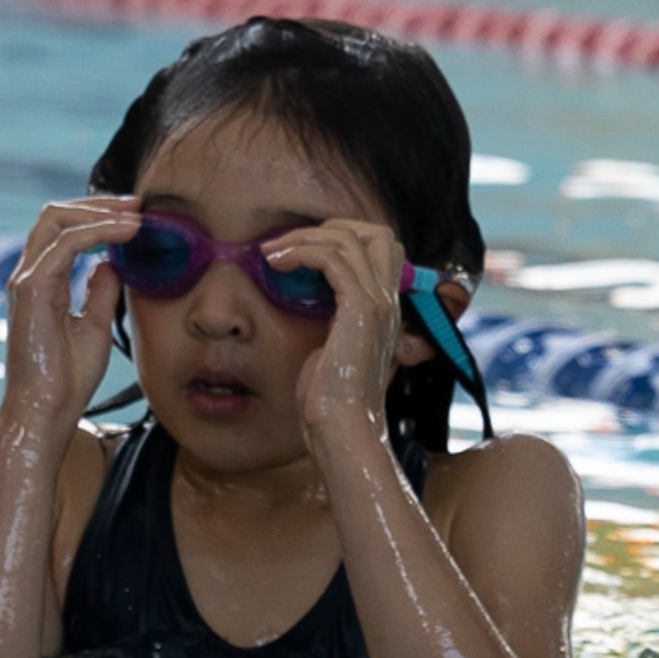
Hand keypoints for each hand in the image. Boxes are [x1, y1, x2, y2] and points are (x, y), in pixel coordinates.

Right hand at [0, 196, 136, 434]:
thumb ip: (100, 291)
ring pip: (56, 219)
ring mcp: (26, 281)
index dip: (98, 216)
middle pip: (54, 215)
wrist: (47, 412)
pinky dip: (98, 231)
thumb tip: (110, 264)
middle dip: (98, 204)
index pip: (62, 229)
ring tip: (136, 216)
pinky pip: (65, 244)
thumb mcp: (95, 326)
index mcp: (41, 282)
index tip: (136, 217)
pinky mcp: (31, 290)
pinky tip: (126, 234)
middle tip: (138, 206)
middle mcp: (29, 276)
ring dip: (100, 211)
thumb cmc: (67, 379)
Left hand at [256, 217, 414, 440]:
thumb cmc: (329, 402)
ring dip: (303, 238)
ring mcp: (378, 304)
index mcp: (384, 310)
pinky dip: (301, 252)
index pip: (381, 249)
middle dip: (329, 228)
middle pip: (376, 233)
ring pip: (349, 240)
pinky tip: (275, 265)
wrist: (342, 430)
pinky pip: (333, 259)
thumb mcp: (331, 352)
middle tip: (289, 245)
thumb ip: (330, 323)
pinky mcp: (360, 310)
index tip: (299, 252)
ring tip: (271, 253)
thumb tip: (305, 297)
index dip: (344, 238)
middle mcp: (388, 302)